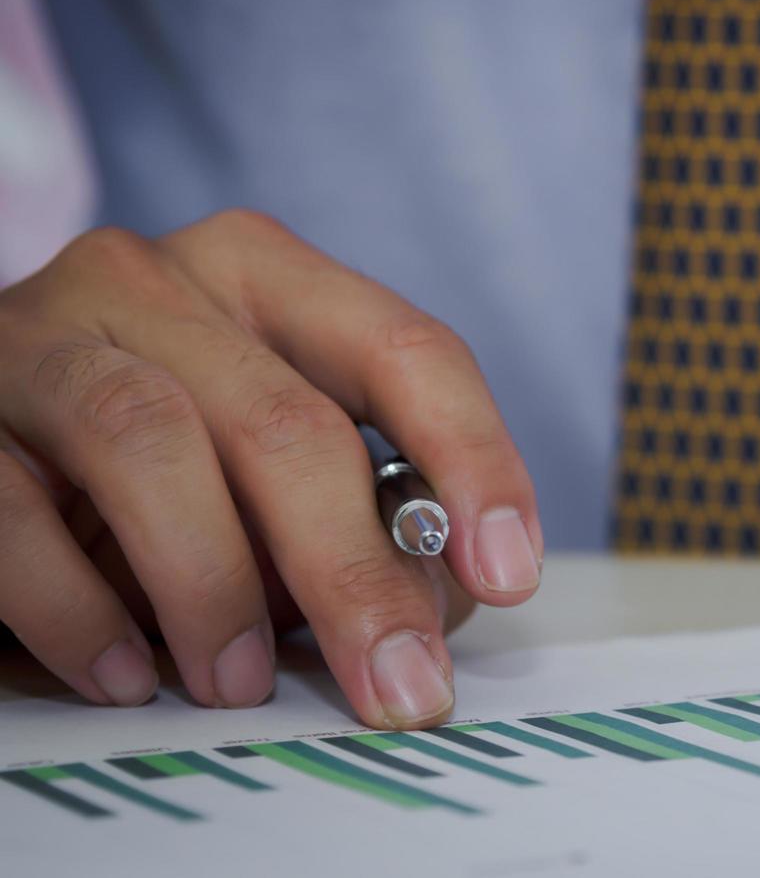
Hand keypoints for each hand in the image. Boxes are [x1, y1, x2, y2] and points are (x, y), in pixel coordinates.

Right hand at [0, 210, 542, 726]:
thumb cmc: (154, 460)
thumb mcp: (269, 466)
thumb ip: (354, 512)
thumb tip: (433, 606)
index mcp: (269, 279)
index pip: (407, 349)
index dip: (472, 460)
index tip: (506, 573)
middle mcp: (160, 281)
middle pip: (290, 422)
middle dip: (353, 573)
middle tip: (395, 685)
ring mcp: (45, 333)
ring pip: (153, 446)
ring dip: (214, 588)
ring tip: (235, 685)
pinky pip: (16, 510)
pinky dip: (81, 611)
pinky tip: (123, 673)